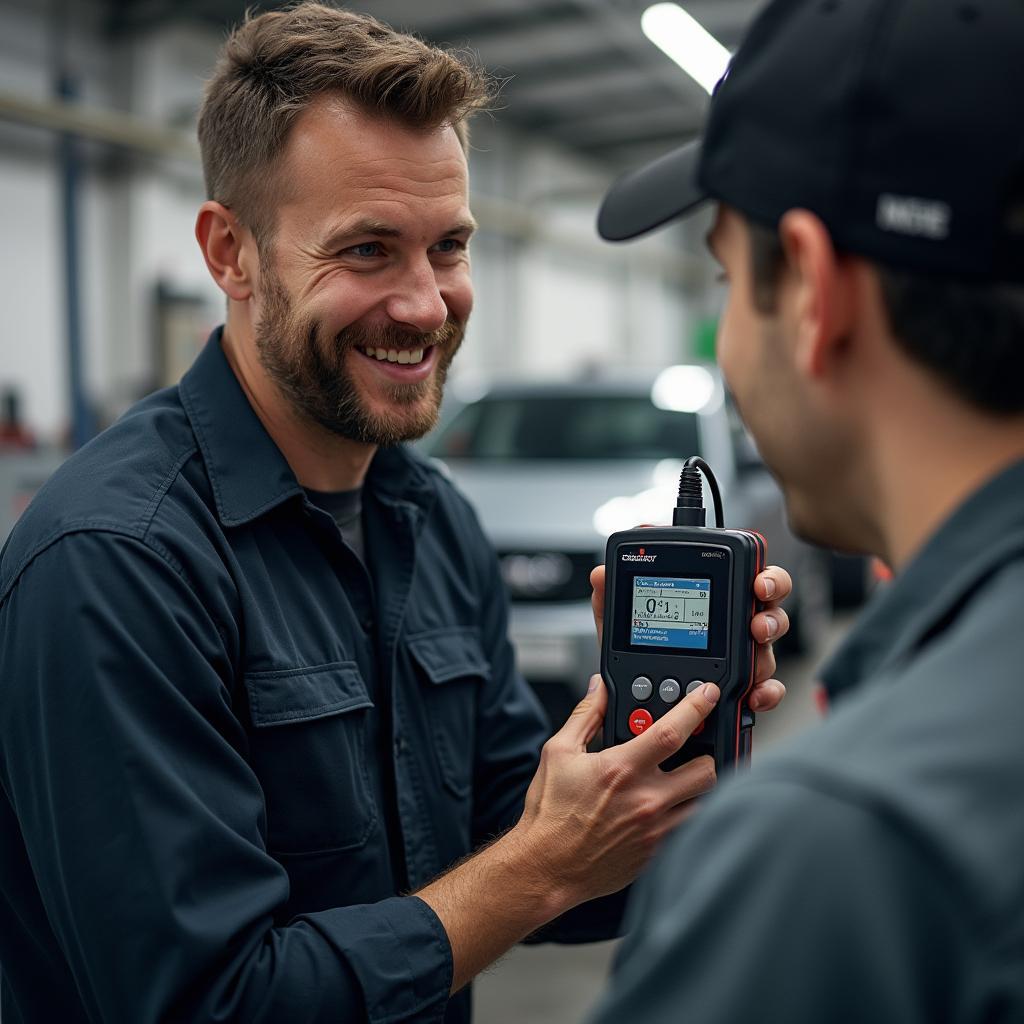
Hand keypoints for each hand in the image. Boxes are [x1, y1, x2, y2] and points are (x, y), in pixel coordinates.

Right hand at [513, 676, 717, 905]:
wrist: (547, 867)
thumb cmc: (550, 815)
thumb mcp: (558, 752)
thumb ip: (585, 716)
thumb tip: (599, 689)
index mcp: (622, 769)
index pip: (673, 730)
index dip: (697, 707)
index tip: (708, 695)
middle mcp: (646, 800)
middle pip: (706, 770)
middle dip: (707, 753)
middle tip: (695, 748)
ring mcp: (656, 829)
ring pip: (706, 802)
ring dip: (698, 786)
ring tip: (682, 778)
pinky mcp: (657, 853)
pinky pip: (689, 828)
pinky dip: (686, 813)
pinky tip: (665, 807)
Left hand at [590, 563, 790, 713]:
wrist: (636, 706)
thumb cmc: (636, 660)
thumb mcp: (621, 631)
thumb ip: (610, 602)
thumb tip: (599, 575)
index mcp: (708, 602)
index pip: (745, 580)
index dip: (763, 576)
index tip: (758, 582)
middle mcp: (732, 628)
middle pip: (768, 613)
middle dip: (770, 617)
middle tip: (756, 626)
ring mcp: (740, 660)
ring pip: (766, 653)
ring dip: (763, 658)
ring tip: (750, 666)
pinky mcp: (741, 692)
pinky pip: (764, 691)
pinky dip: (764, 694)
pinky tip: (753, 698)